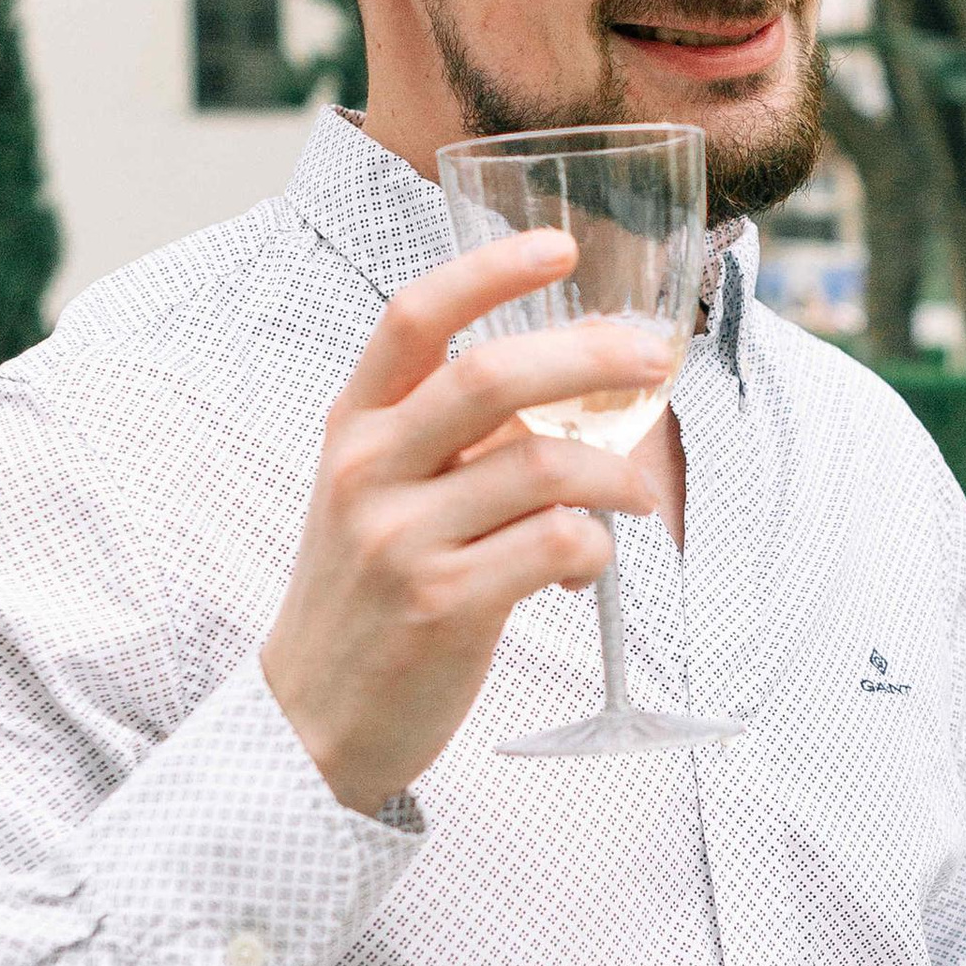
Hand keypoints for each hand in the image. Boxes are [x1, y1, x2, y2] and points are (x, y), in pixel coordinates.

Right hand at [263, 231, 675, 814]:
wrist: (312, 720)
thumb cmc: (364, 598)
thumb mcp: (374, 496)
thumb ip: (446, 439)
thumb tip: (566, 396)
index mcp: (353, 427)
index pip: (416, 317)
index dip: (491, 272)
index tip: (559, 246)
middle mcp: (369, 470)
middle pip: (492, 377)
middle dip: (591, 357)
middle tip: (653, 362)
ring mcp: (402, 539)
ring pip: (544, 466)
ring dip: (615, 475)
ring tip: (635, 497)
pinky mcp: (445, 604)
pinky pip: (556, 546)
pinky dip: (595, 550)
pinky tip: (585, 569)